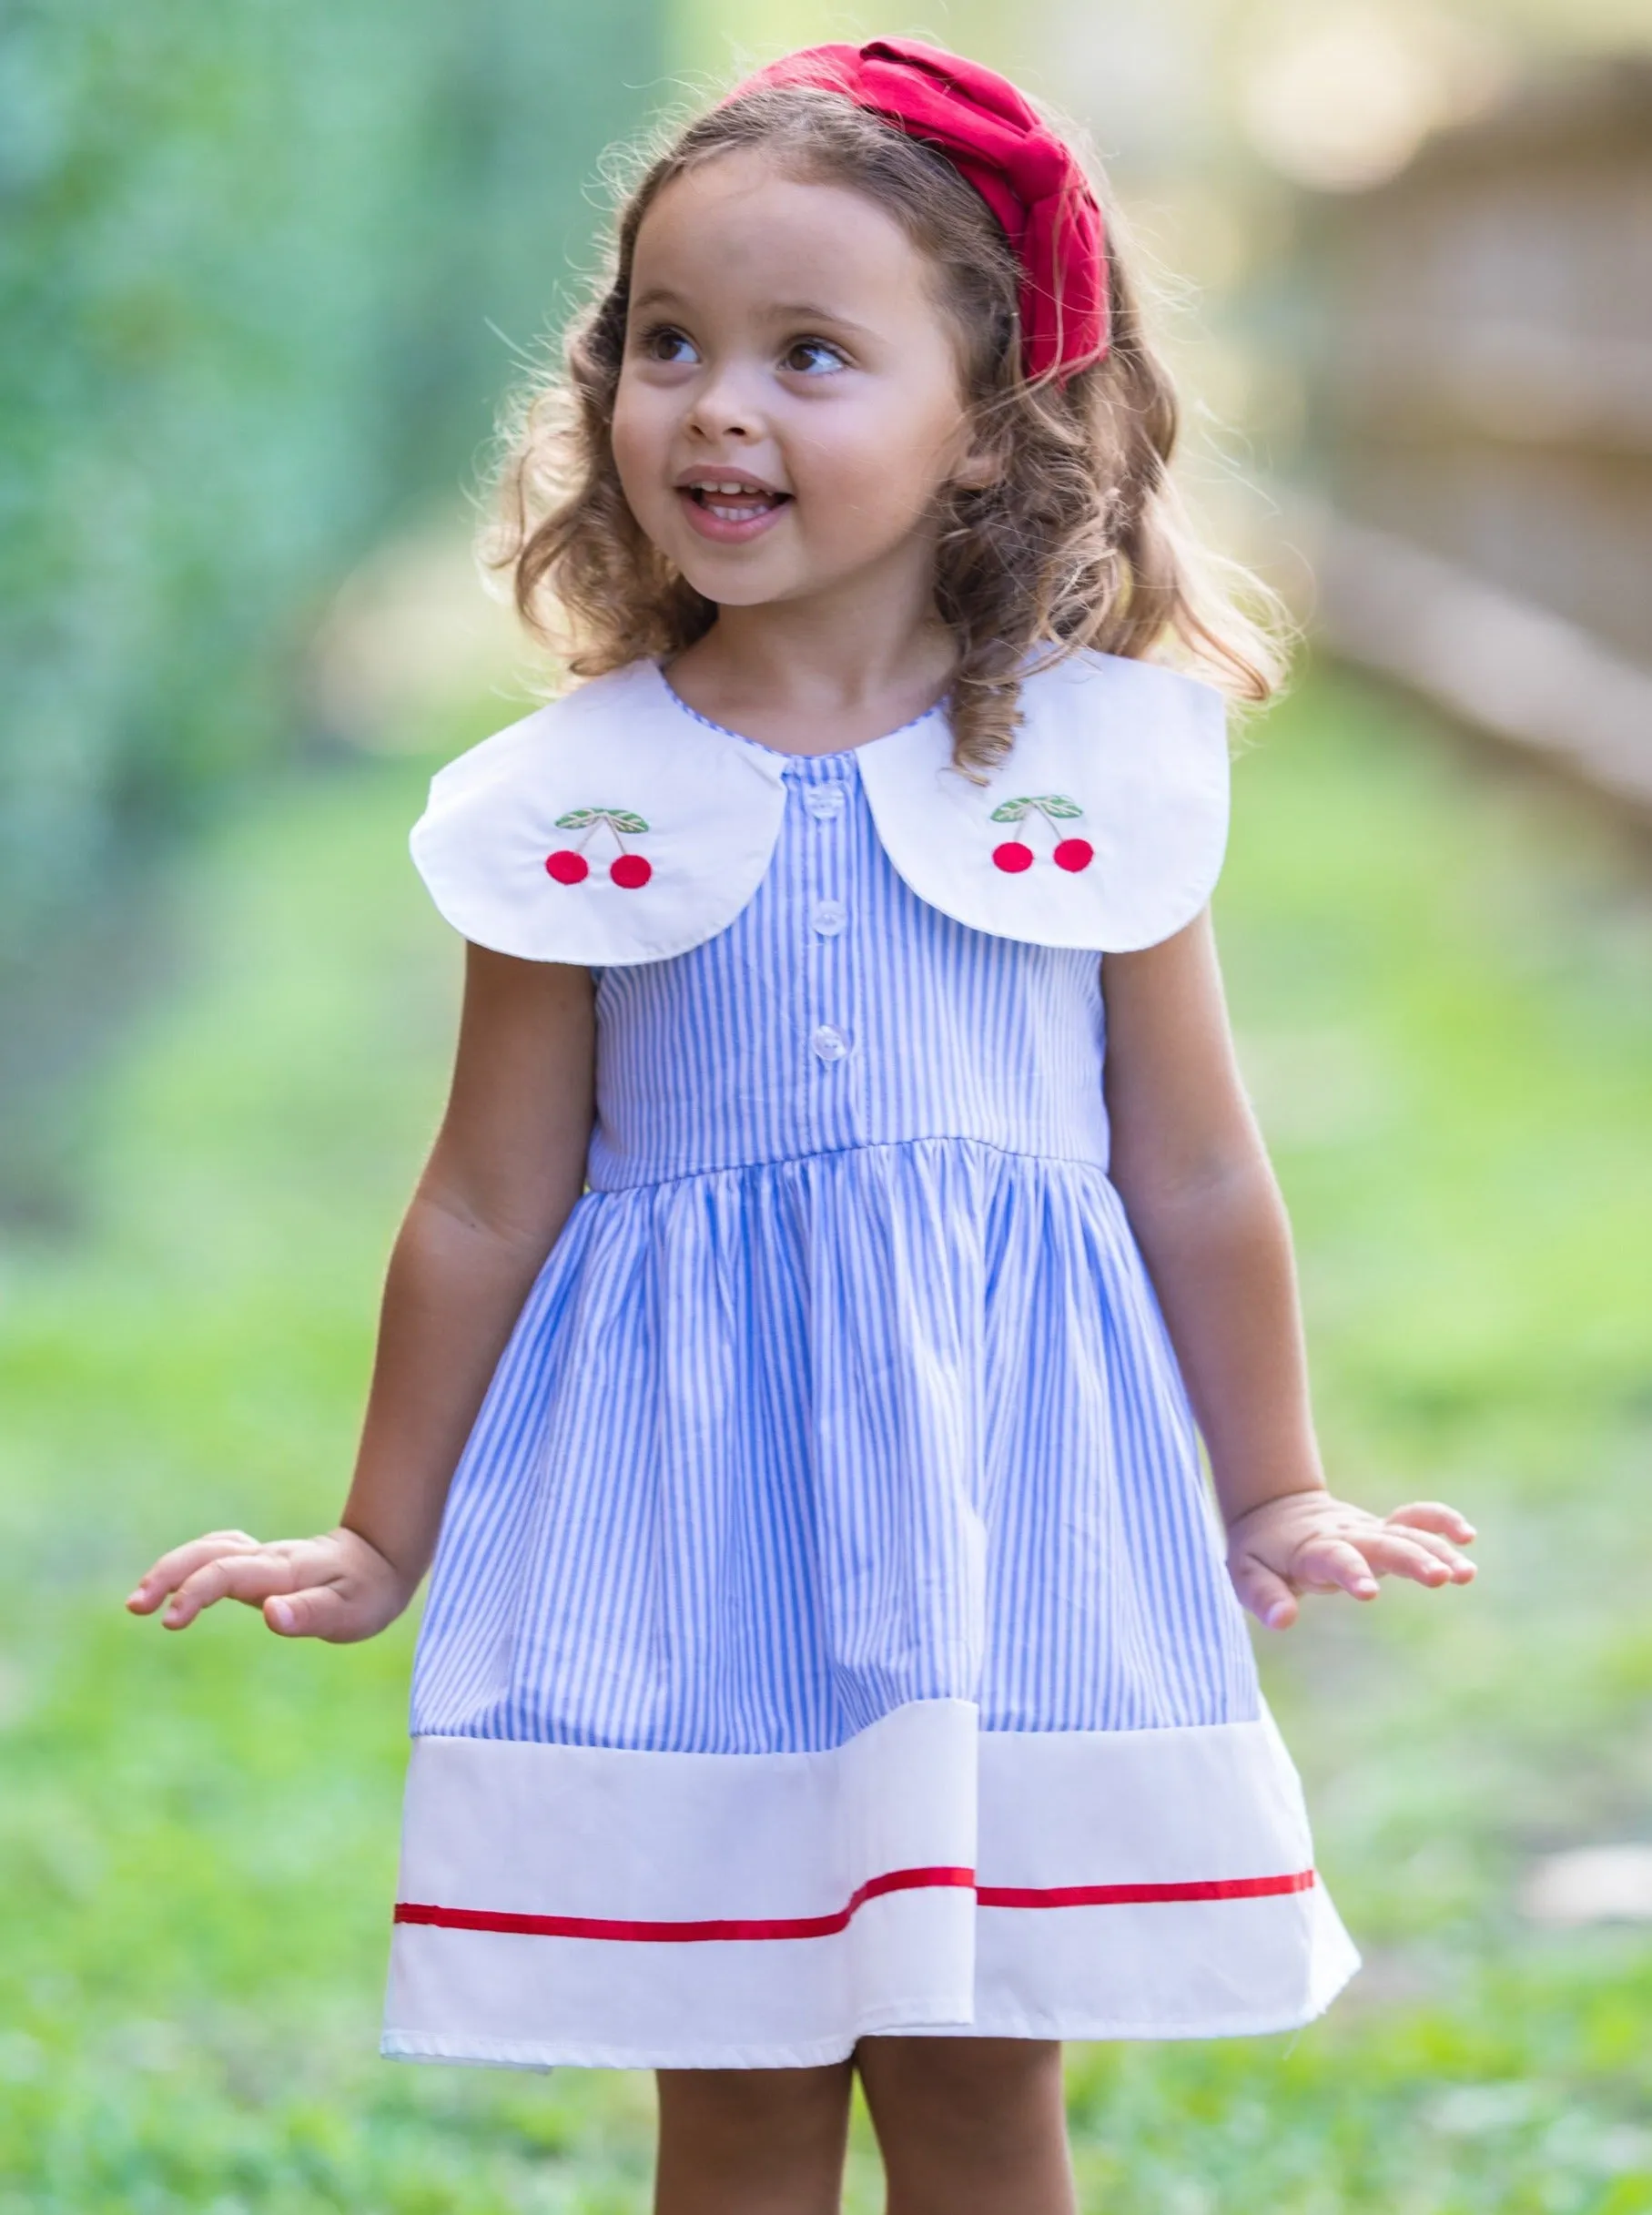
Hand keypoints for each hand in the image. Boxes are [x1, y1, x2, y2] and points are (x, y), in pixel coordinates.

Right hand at [126, 1525, 413, 1642]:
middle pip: (208, 1552)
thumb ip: (310, 1613)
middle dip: (167, 1574)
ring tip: (142, 1600)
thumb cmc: (368, 1592)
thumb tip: (271, 1614)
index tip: (170, 1620)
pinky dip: (190, 1563)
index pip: (228, 1573)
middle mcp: (267, 1558)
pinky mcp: (260, 1561)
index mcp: (284, 1571)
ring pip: (208, 1549)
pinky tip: (174, 1584)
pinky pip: (218, 1552)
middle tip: (135, 1606)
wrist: (382, 1559)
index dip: (195, 1592)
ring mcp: (262, 1556)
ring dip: (172, 1567)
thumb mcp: (351, 1612)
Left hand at [1226, 1490, 1475, 1630]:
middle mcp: (1347, 1535)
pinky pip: (1415, 1520)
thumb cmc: (1259, 1552)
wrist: (1274, 1510)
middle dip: (1412, 1559)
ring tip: (1466, 1573)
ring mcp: (1368, 1530)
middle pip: (1383, 1544)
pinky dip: (1439, 1521)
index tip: (1371, 1592)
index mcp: (1312, 1549)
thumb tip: (1284, 1621)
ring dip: (1437, 1549)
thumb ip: (1265, 1597)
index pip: (1335, 1559)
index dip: (1352, 1573)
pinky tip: (1467, 1536)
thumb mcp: (1246, 1575)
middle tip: (1440, 1578)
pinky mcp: (1383, 1530)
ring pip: (1407, 1534)